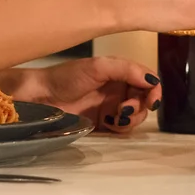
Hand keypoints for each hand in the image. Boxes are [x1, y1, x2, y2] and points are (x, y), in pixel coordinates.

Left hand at [14, 58, 161, 132]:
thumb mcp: (99, 67)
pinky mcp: (103, 123)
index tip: (152, 101)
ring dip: (132, 118)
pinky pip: (122, 128)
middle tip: (125, 109)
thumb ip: (127, 70)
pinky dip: (121, 127)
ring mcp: (111, 106)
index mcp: (120, 71)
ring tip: (116, 117)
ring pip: (136, 115)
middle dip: (140, 106)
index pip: (148, 79)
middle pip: (145, 99)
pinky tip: (109, 123)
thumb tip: (153, 81)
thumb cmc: (67, 77)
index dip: (154, 90)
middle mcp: (119, 88)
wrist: (40, 97)